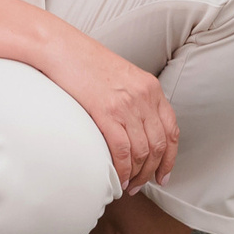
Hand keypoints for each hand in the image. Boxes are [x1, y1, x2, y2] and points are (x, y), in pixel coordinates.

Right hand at [40, 31, 179, 194]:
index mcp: (151, 87)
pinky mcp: (106, 112)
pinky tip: (117, 177)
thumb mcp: (121, 76)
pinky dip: (122, 169)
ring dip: (136, 174)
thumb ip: (134, 99)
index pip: (171, 129)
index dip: (170, 157)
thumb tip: (135, 128)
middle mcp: (144, 96)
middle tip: (140, 184)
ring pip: (142, 151)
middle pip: (158, 145)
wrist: (61, 47)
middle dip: (152, 171)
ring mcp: (126, 105)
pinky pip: (122, 150)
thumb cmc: (85, 62)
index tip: (163, 174)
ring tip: (127, 185)